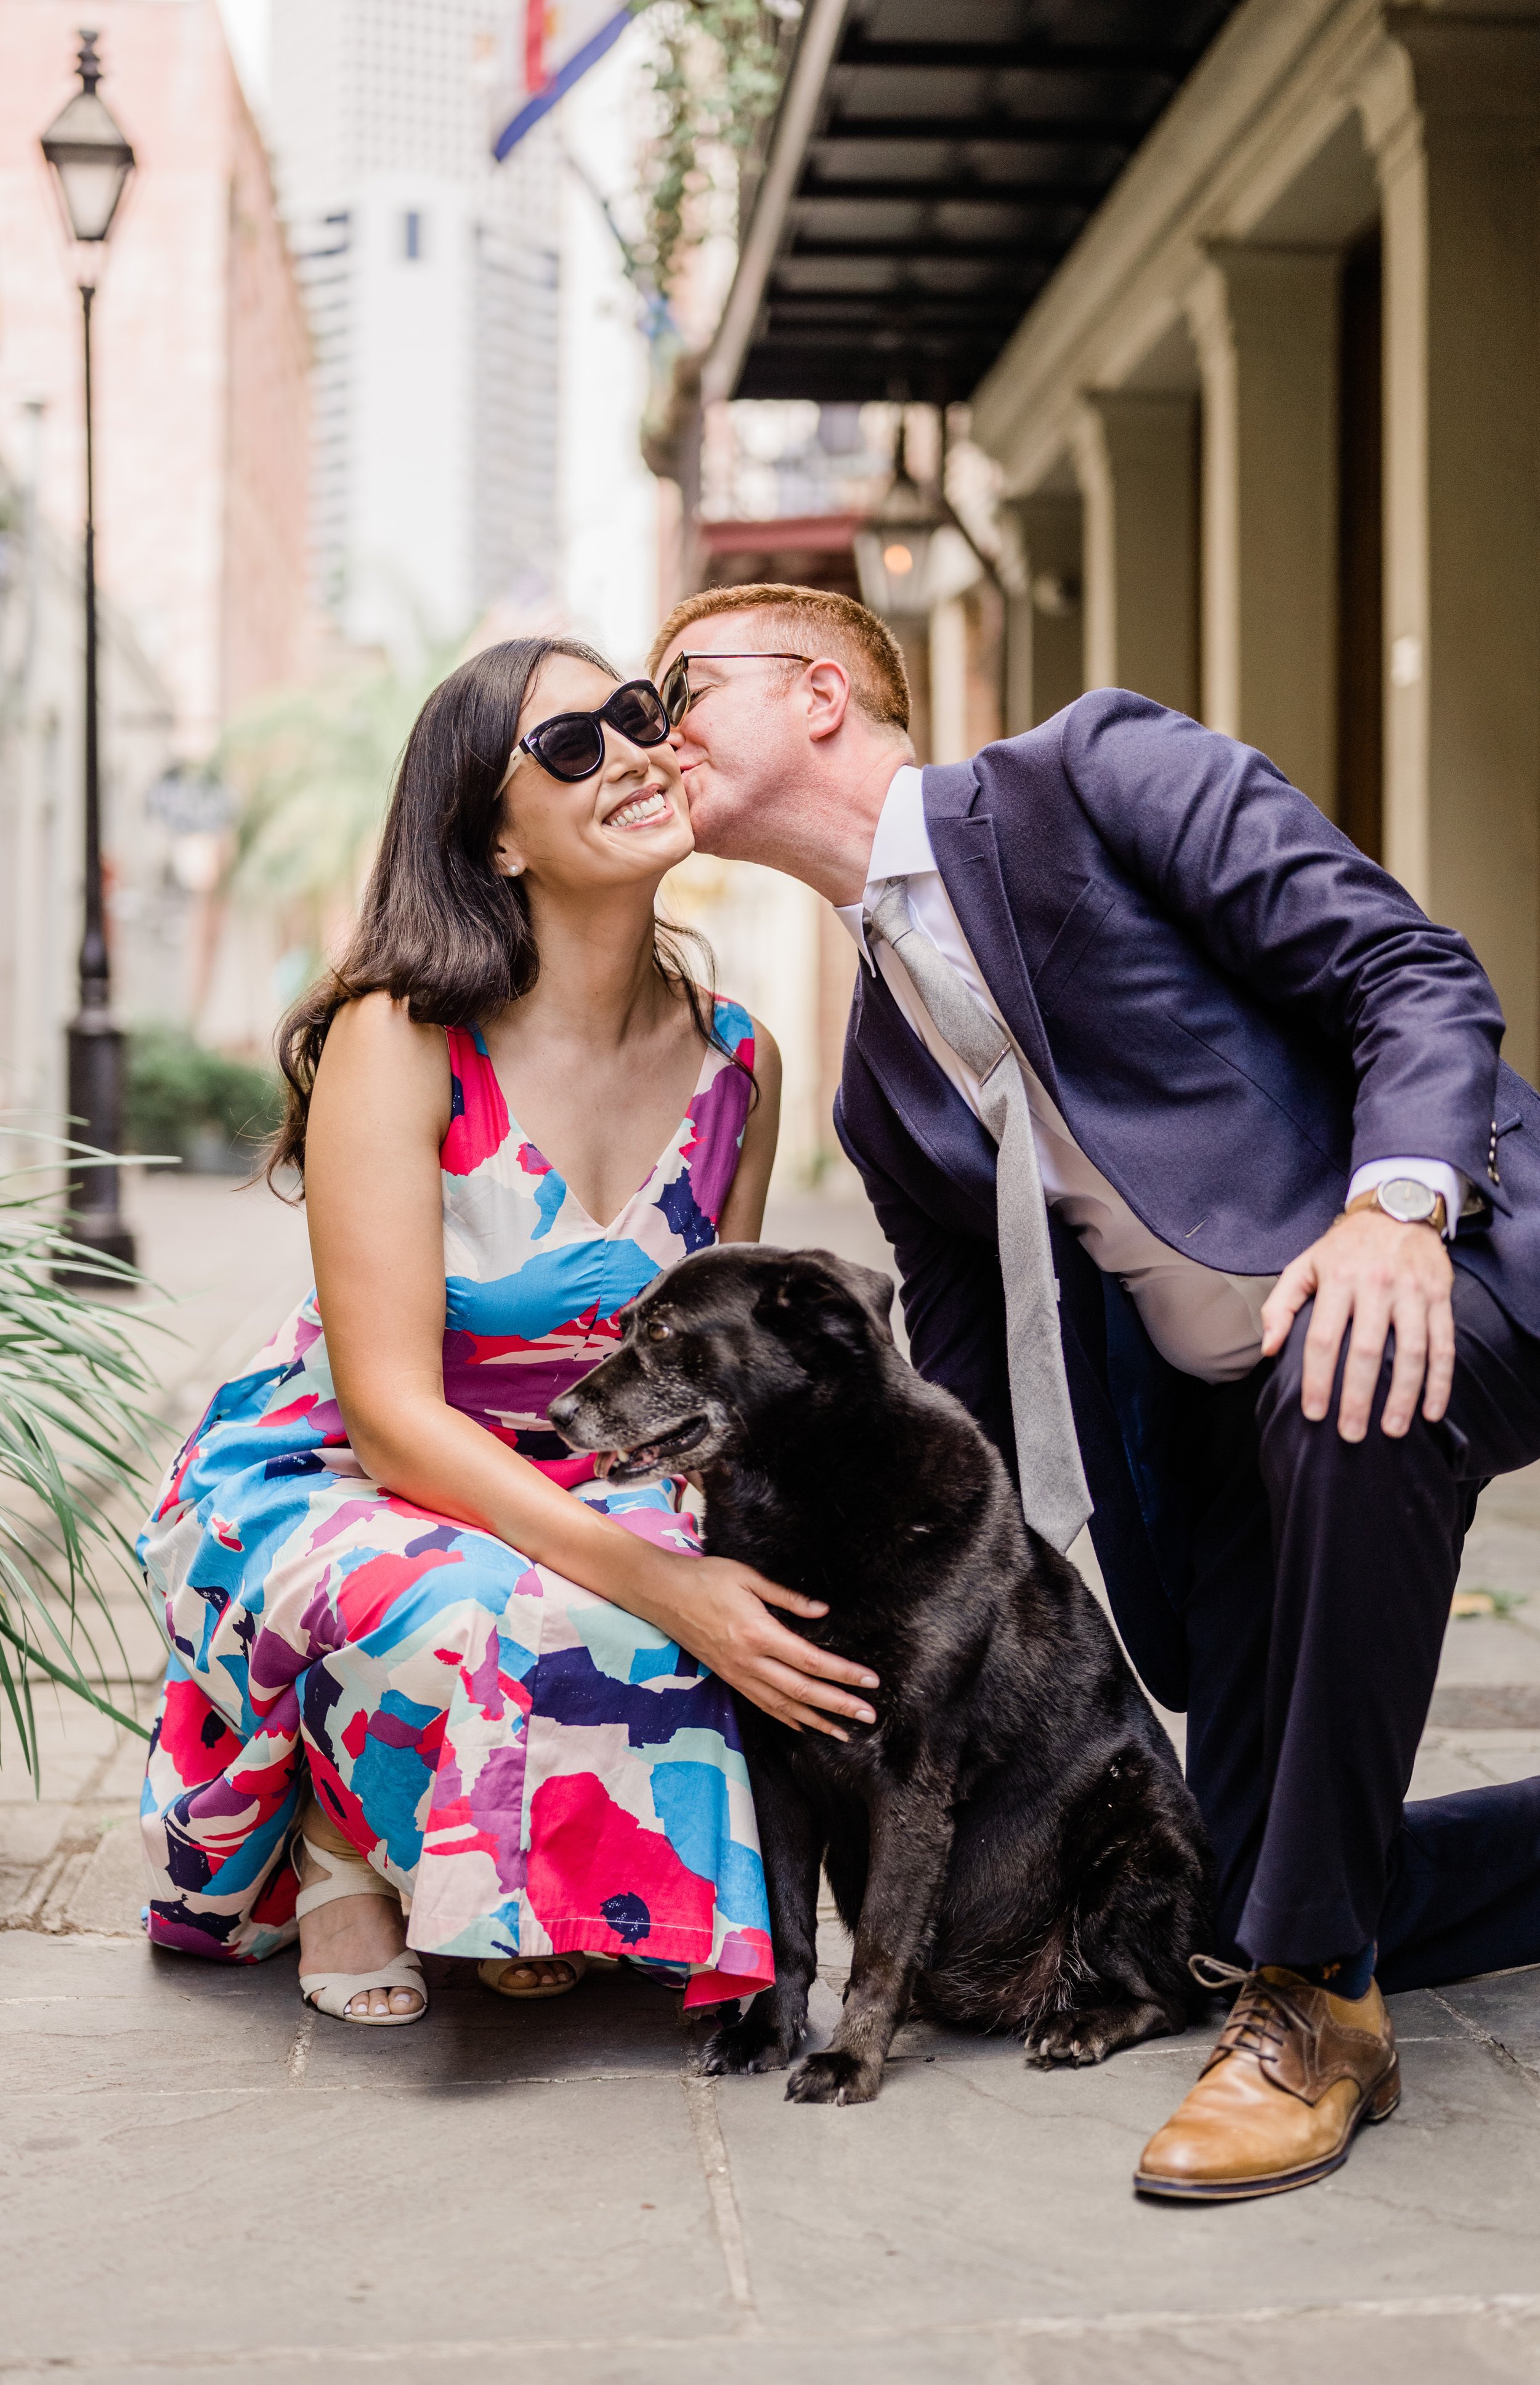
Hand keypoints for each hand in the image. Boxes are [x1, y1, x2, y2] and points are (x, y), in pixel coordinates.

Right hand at [650, 1554, 879, 1739]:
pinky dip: (786, 1718)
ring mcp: (737, 1674)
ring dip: (817, 1720)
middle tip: (869, 1716)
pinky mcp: (728, 1677)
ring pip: (783, 1706)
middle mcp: (749, 1661)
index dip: (844, 1674)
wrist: (661, 1594)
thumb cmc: (705, 1578)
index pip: (811, 1661)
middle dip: (839, 1706)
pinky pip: (762, 1705)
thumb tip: (822, 1611)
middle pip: (802, 1691)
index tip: (870, 1681)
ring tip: (844, 1733)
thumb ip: (787, 1598)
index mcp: (758, 1633)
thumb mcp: (748, 1577)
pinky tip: (803, 1725)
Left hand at [1260, 1209, 1454, 1441]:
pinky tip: (1431, 1410)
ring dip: (1403, 1397)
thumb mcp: (1304, 1266)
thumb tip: (1269, 1350)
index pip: (1324, 1339)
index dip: (1319, 1380)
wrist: (1396, 1209)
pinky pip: (1443, 1345)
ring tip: (1391, 1430)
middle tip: (1351, 1434)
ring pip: (1412, 1353)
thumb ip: (1280, 1306)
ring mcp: (1412, 1293)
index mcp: (1338, 1281)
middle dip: (1358, 1399)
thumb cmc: (1343, 1248)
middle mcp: (1376, 1286)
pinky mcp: (1439, 1297)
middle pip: (1367, 1352)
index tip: (1314, 1414)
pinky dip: (1441, 1382)